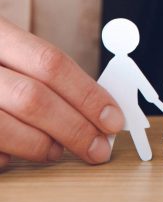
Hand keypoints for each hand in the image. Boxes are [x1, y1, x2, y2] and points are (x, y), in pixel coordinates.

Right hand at [0, 16, 124, 166]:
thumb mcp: (7, 46)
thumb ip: (41, 69)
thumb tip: (95, 102)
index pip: (52, 64)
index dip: (87, 94)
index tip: (113, 118)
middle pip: (34, 99)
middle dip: (74, 128)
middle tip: (99, 148)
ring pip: (6, 128)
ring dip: (42, 146)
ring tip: (60, 151)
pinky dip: (5, 156)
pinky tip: (17, 155)